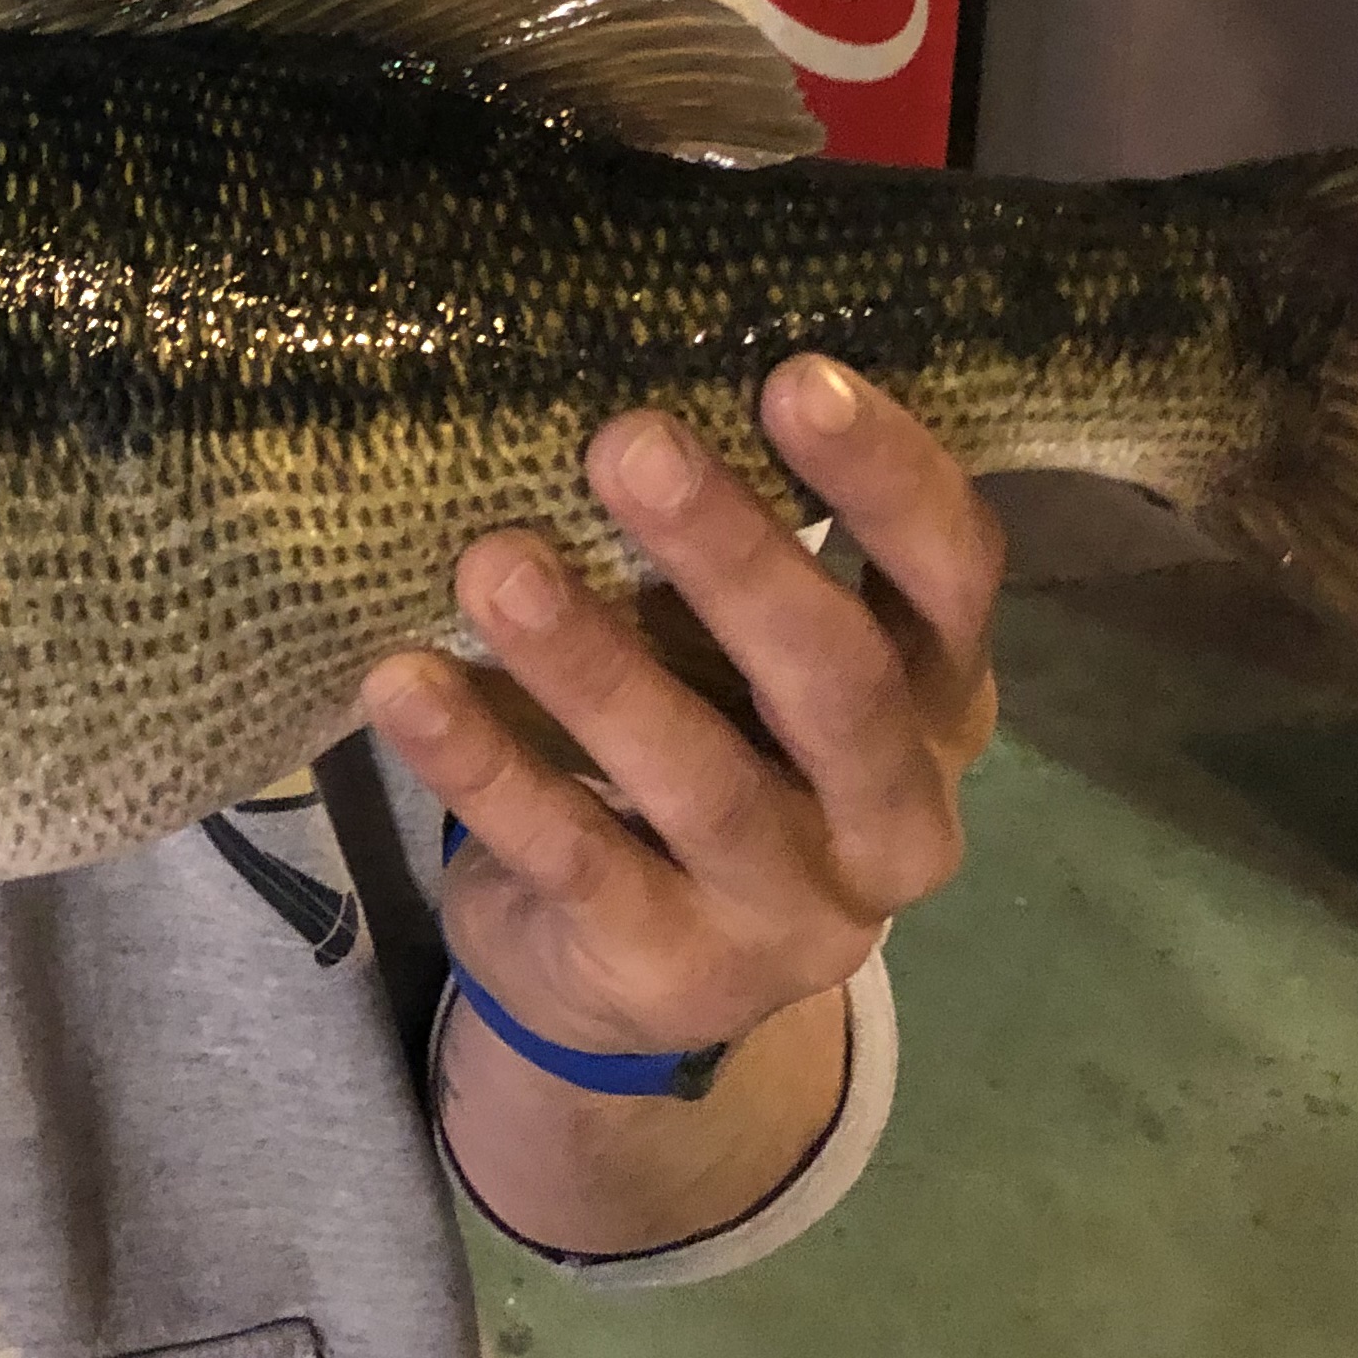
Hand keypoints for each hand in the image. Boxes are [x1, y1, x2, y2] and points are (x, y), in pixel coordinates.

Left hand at [361, 355, 1002, 1067]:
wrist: (633, 982)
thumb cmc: (706, 744)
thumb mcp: (745, 661)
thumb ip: (725, 556)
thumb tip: (616, 376)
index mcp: (937, 705)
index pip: (953, 581)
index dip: (889, 480)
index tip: (793, 375)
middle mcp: (893, 819)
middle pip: (836, 682)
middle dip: (732, 556)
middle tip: (626, 441)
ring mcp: (788, 915)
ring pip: (696, 778)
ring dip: (589, 663)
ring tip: (493, 562)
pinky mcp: (668, 972)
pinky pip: (571, 856)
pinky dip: (484, 766)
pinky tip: (404, 685)